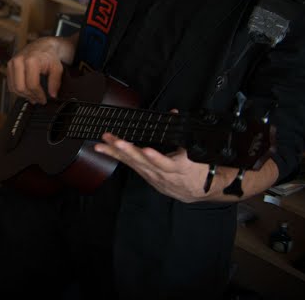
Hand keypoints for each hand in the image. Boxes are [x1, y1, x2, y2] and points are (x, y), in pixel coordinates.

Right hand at [6, 35, 72, 105]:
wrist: (42, 45)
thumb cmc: (49, 56)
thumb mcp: (57, 68)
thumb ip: (55, 82)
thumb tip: (52, 95)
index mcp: (31, 60)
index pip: (32, 84)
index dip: (38, 95)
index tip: (43, 100)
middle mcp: (19, 61)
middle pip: (20, 87)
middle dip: (30, 96)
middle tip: (38, 100)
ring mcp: (12, 63)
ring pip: (13, 87)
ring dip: (23, 95)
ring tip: (33, 97)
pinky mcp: (9, 65)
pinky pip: (10, 83)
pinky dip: (18, 90)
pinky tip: (26, 92)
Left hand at [93, 124, 209, 202]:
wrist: (201, 191)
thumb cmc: (200, 170)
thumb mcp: (198, 152)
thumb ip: (184, 133)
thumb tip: (173, 114)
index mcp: (180, 168)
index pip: (167, 163)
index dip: (156, 158)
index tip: (146, 151)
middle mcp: (164, 174)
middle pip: (144, 162)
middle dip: (129, 151)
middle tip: (116, 141)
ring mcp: (154, 177)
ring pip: (134, 165)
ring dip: (117, 153)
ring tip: (103, 144)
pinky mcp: (148, 177)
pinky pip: (131, 167)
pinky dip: (118, 158)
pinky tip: (106, 151)